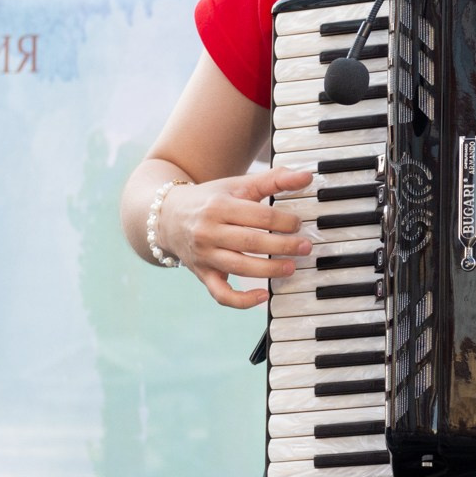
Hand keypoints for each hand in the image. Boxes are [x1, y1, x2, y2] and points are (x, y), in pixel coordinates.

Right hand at [159, 168, 312, 309]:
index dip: (284, 221)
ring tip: (291, 267)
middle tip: (305, 247)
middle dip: (282, 246)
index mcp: (219, 206)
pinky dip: (242, 300)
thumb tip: (307, 176)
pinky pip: (221, 294)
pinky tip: (263, 295)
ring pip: (239, 267)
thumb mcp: (239, 185)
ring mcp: (204, 256)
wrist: (168, 216)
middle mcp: (208, 232)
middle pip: (251, 242)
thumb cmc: (211, 199)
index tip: (299, 224)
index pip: (258, 216)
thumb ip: (274, 179)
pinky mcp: (202, 274)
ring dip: (269, 270)